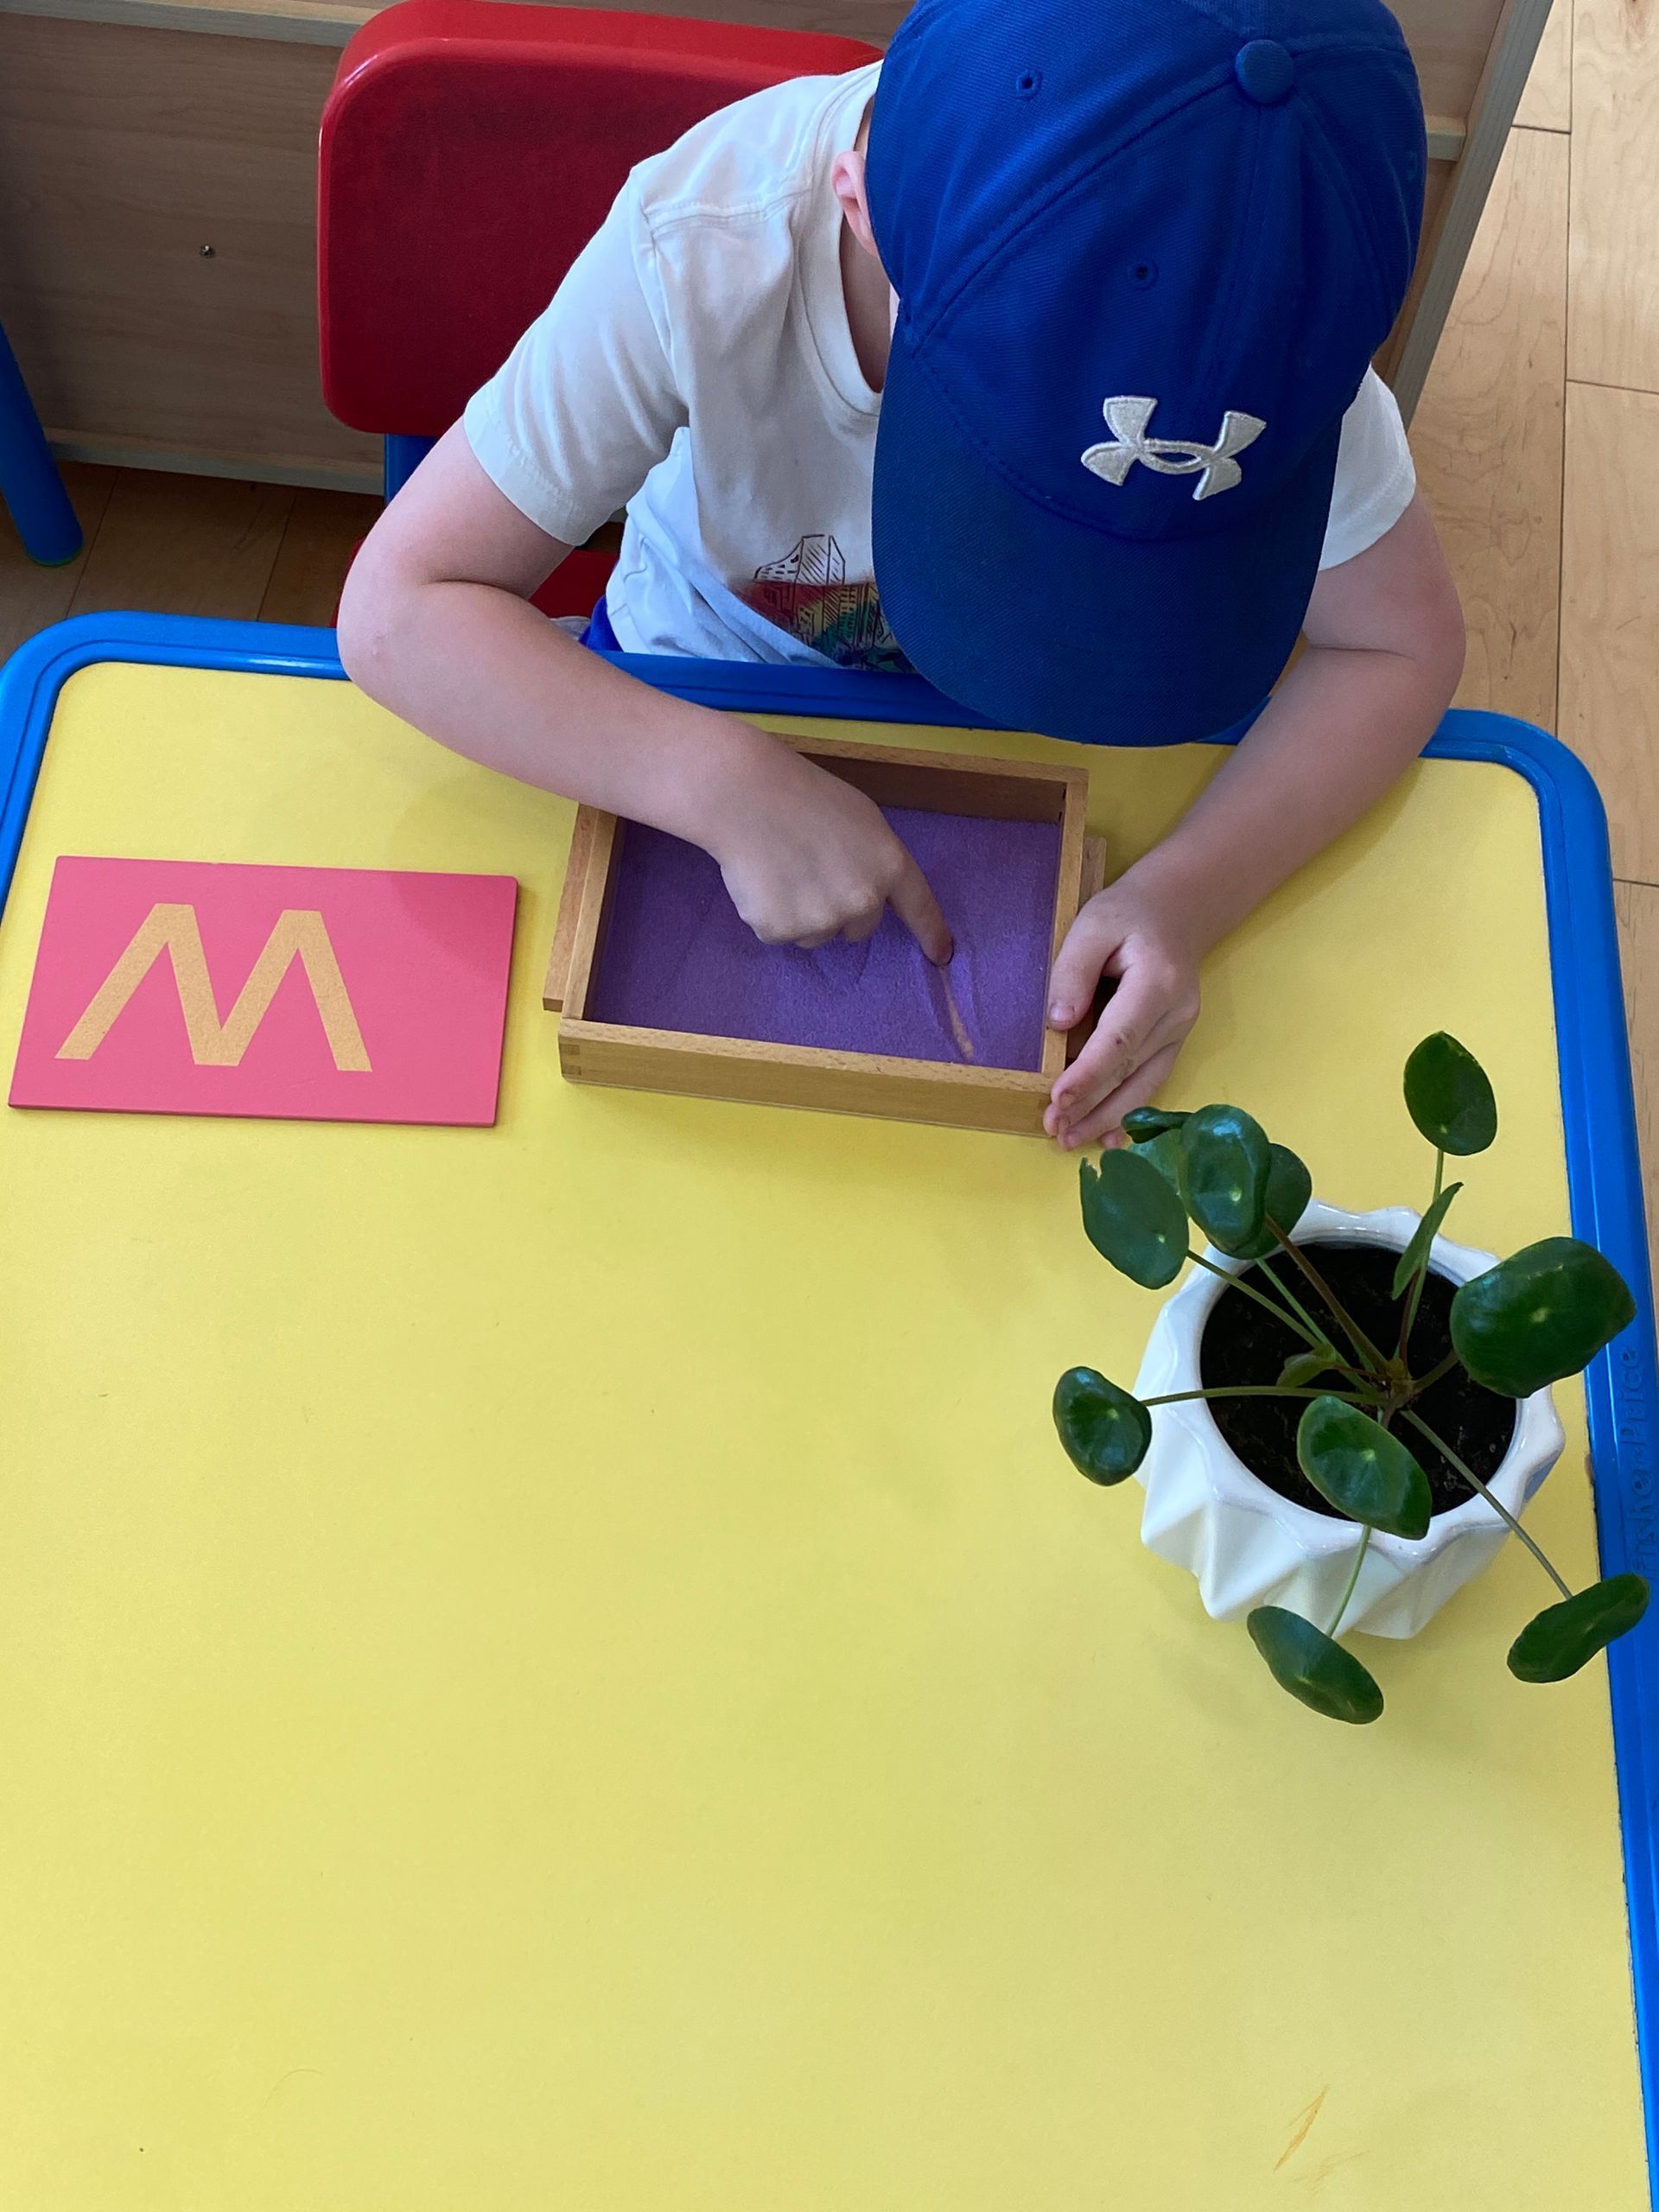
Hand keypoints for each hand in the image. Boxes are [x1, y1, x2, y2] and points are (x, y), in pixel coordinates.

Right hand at [702, 722, 952, 959]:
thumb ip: (873, 860)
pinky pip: (781, 934)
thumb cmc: (802, 795)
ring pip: (817, 935)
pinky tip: (760, 879)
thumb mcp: (860, 819)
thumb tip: (867, 896)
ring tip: (781, 869)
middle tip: (810, 870)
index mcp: (888, 865)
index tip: (941, 955)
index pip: (919, 907)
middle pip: (859, 929)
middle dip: (839, 909)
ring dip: (802, 914)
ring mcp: (822, 919)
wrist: (744, 795)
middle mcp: (862, 900)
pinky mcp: (781, 931)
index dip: (931, 933)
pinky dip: (769, 914)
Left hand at [1043, 877, 1201, 1149]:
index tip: (1059, 1099)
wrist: (1176, 912)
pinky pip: (1151, 1081)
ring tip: (1069, 1139)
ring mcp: (1179, 1032)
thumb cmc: (1128, 915)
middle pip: (1131, 1069)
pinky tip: (1107, 1137)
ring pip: (1143, 1084)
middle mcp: (1176, 1014)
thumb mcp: (1093, 925)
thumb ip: (1073, 971)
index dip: (1089, 1074)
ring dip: (1107, 1118)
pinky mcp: (1173, 1042)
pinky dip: (1128, 1112)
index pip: (1120, 1037)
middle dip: (1092, 1106)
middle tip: (1054, 1131)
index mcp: (1157, 982)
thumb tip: (1057, 1024)